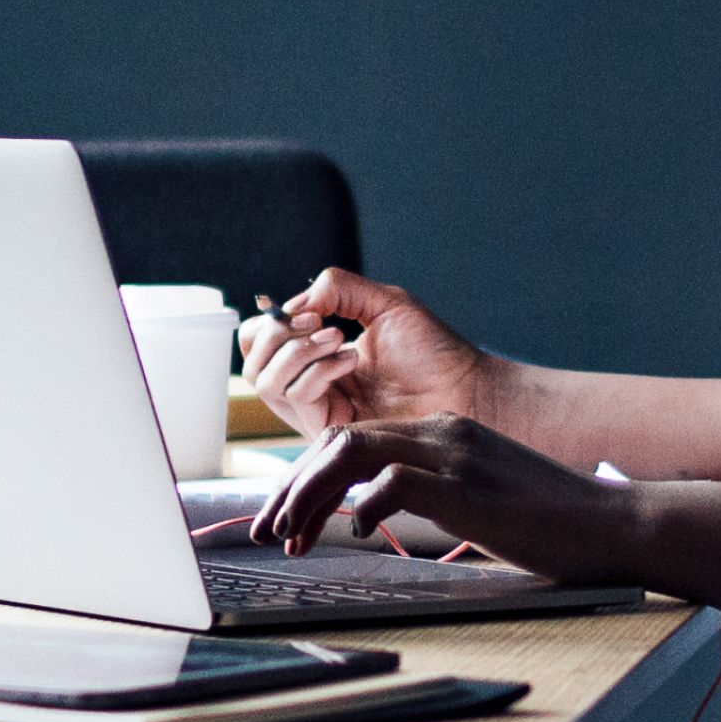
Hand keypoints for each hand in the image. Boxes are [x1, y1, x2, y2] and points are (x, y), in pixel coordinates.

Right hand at [237, 268, 495, 439]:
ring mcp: (319, 412)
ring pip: (265, 382)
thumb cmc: (434, 351)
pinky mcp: (331, 433)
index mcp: (317, 358)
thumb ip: (338, 287)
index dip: (271, 323)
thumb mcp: (383, 302)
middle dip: (277, 335)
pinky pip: (297, 398)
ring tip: (339, 337)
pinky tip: (352, 360)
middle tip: (319, 322)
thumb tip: (292, 305)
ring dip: (297, 351)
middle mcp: (311, 387)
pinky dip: (318, 370)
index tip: (310, 311)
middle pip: (252, 363)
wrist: (469, 390)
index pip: (260, 343)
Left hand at [246, 414, 641, 583]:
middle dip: (291, 488)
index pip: (349, 441)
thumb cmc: (549, 522)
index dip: (306, 480)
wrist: (613, 524)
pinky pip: (394, 482)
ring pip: (350, 452)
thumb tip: (369, 514)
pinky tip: (357, 534)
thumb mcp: (477, 495)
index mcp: (439, 432)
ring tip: (290, 537)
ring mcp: (453, 455)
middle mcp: (439, 432)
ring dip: (310, 496)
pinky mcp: (467, 486)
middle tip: (266, 533)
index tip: (284, 521)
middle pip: (337, 442)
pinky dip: (364, 506)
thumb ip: (428, 491)